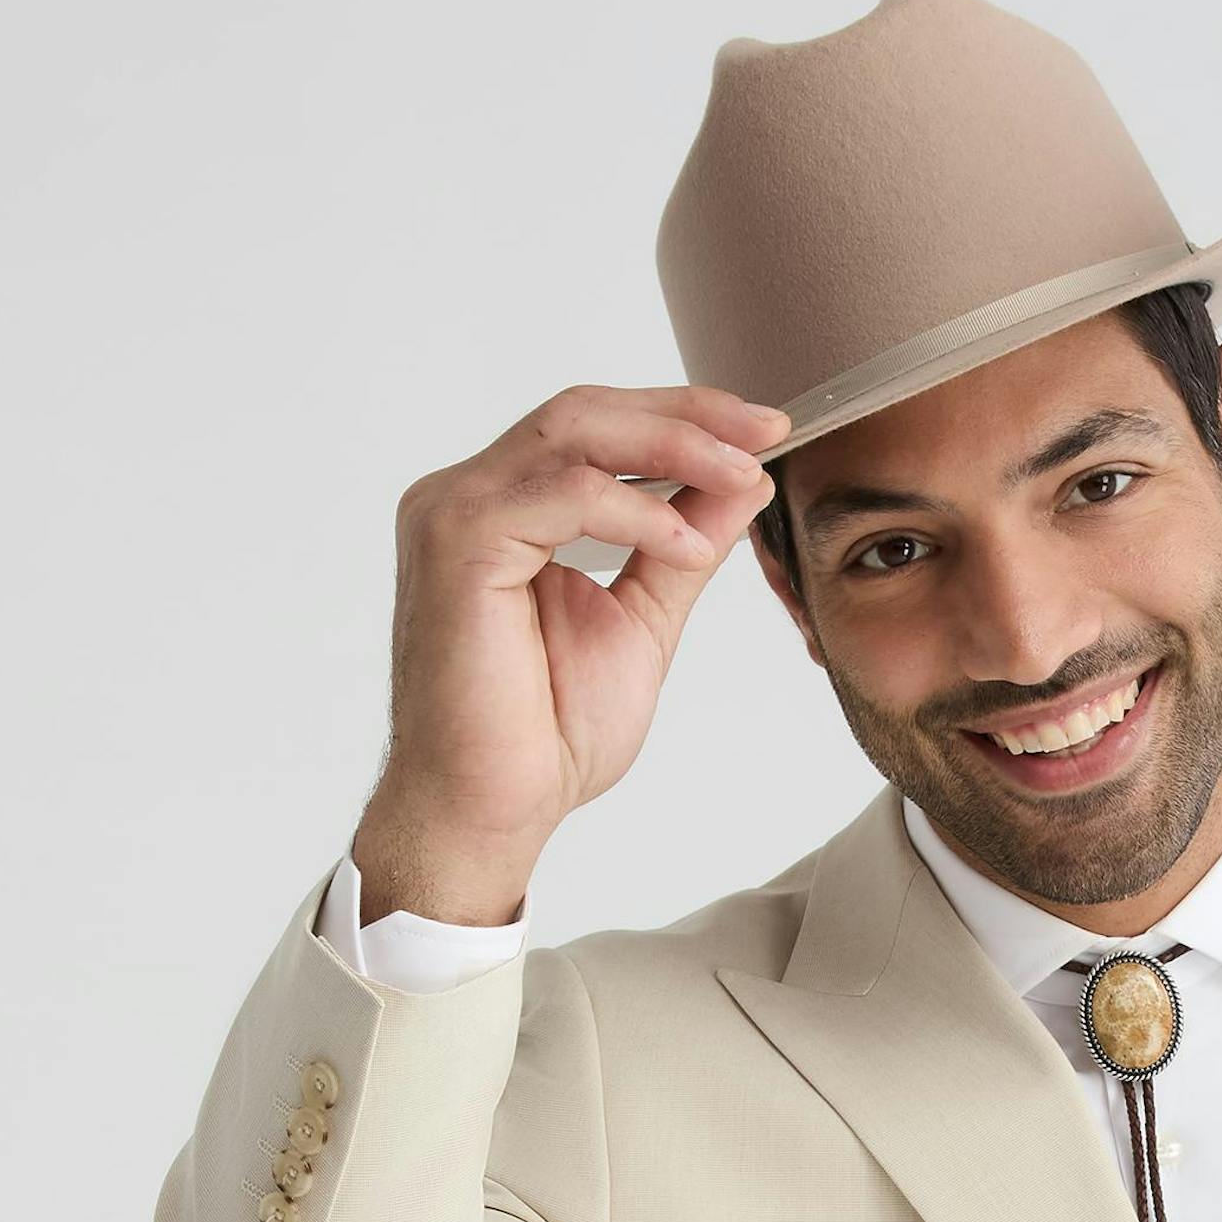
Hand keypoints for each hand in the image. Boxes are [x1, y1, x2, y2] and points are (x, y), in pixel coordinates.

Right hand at [353, 385, 790, 921]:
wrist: (493, 808)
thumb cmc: (546, 734)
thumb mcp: (643, 619)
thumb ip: (682, 546)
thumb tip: (743, 481)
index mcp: (505, 510)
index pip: (595, 430)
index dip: (683, 418)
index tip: (766, 430)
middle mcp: (469, 497)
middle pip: (584, 413)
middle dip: (688, 416)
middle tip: (768, 430)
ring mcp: (453, 513)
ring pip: (572, 434)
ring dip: (673, 449)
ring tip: (743, 480)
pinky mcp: (455, 543)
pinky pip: (558, 493)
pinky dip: (634, 510)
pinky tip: (689, 545)